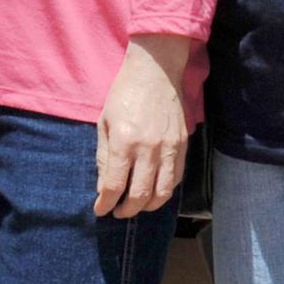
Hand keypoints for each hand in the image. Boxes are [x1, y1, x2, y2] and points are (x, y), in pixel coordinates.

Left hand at [96, 36, 192, 219]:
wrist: (155, 71)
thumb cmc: (124, 94)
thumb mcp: (104, 123)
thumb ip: (104, 157)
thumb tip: (104, 187)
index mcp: (124, 142)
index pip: (115, 185)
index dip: (106, 203)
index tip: (101, 210)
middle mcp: (148, 149)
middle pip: (140, 195)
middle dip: (127, 210)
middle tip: (118, 212)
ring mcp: (169, 148)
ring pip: (163, 192)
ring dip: (148, 206)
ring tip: (137, 206)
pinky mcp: (183, 145)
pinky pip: (176, 178)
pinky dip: (165, 191)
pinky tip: (154, 191)